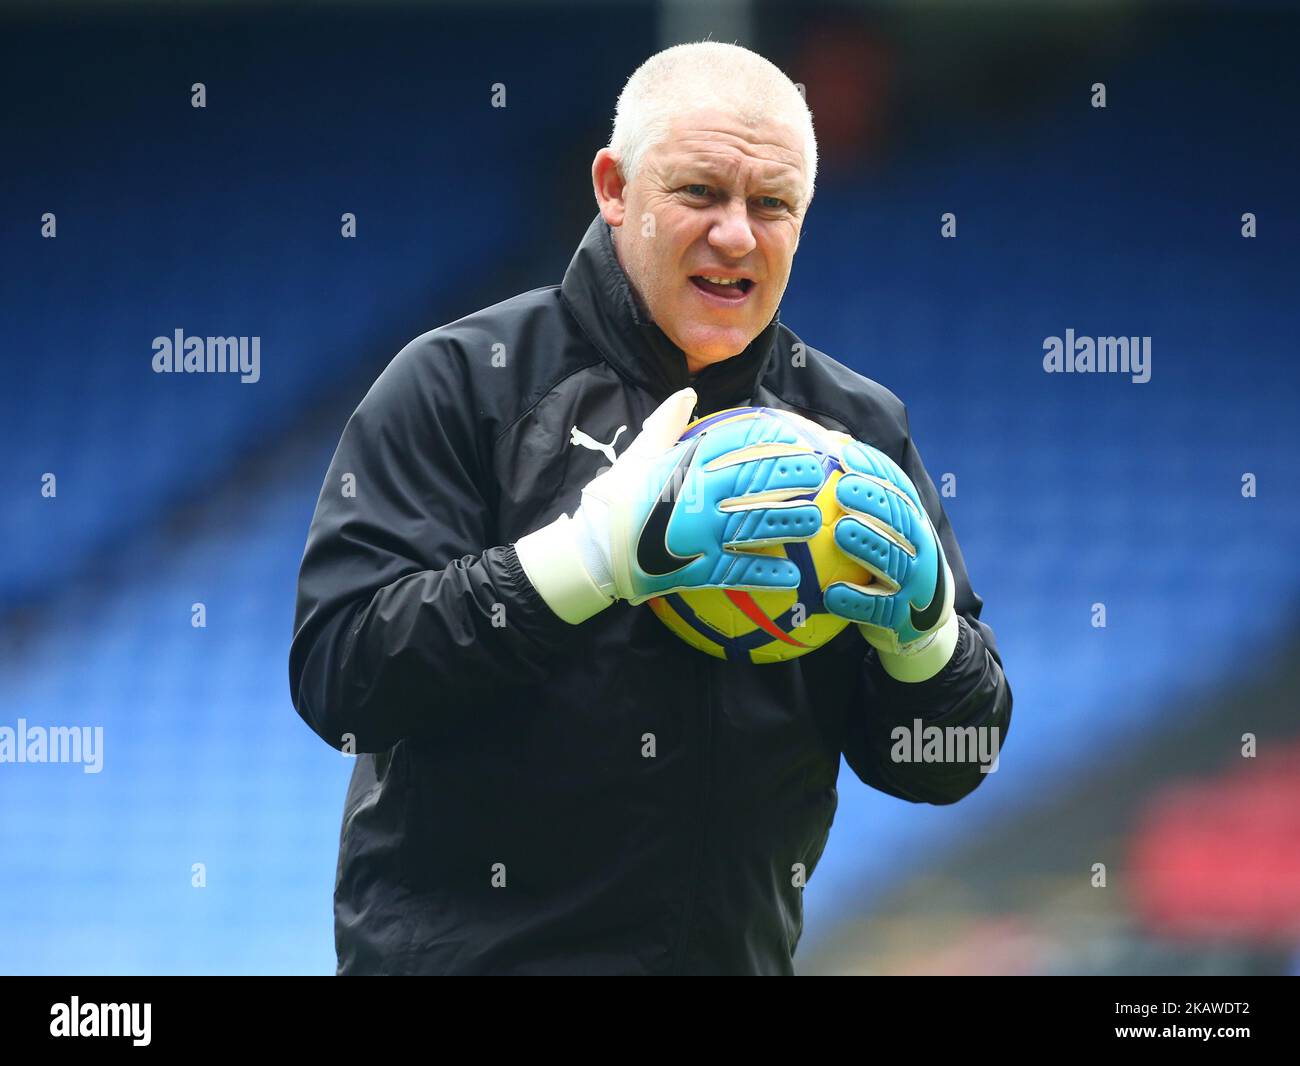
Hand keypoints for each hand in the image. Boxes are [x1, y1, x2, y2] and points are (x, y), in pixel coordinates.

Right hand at [515, 389, 828, 622]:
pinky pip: (739, 571)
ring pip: (755, 523)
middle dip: (790, 476)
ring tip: (813, 521)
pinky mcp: (698, 568)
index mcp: (682, 464)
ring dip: (789, 521)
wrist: (593, 550)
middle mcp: (695, 495)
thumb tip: (688, 391)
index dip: (767, 437)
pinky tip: (791, 576)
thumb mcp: (639, 454)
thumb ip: (667, 423)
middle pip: (754, 480)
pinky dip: (767, 574)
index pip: (732, 442)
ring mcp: (699, 533)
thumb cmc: (618, 499)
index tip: (793, 433)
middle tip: (817, 475)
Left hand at [822, 438, 958, 680]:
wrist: (919, 624)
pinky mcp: (901, 618)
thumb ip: (861, 502)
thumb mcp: (885, 533)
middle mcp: (921, 551)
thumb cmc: (887, 566)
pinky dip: (855, 602)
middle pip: (901, 521)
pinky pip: (877, 610)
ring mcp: (915, 586)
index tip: (846, 454)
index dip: (876, 470)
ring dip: (867, 545)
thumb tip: (821, 452)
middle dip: (874, 502)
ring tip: (840, 531)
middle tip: (843, 487)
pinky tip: (831, 594)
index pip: (900, 489)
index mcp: (915, 524)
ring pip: (893, 563)